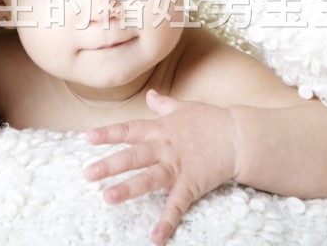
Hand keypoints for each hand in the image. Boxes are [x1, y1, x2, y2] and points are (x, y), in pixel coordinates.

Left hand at [84, 89, 236, 244]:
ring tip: (108, 198)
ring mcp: (178, 166)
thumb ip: (163, 104)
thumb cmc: (211, 120)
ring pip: (149, 178)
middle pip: (133, 156)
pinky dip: (167, 221)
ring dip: (128, 189)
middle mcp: (165, 147)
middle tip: (87, 174)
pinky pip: (177, 205)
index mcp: (161, 129)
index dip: (108, 133)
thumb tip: (150, 94)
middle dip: (110, 164)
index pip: (129, 130)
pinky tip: (155, 238)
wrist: (239, 136)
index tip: (87, 138)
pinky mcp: (192, 184)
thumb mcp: (184, 108)